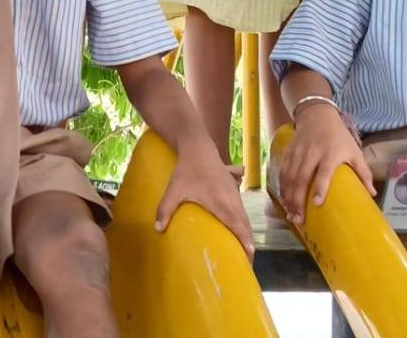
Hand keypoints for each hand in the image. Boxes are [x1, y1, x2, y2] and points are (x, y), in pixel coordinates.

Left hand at [155, 139, 253, 259]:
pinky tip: (239, 225)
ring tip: (244, 248)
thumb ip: (165, 209)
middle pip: (245, 224)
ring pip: (244, 215)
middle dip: (248, 242)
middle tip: (246, 261)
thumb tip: (157, 229)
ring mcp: (234, 191)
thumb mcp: (174, 189)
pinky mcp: (233, 185)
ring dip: (245, 230)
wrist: (198, 145)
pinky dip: (242, 218)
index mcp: (222, 203)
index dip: (246, 243)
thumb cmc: (186, 169)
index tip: (249, 258)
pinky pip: (241, 205)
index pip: (239, 227)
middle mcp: (232, 199)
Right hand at [277, 103, 374, 224]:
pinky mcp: (288, 150)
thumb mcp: (354, 150)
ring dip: (288, 196)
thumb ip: (363, 171)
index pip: (324, 172)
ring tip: (290, 214)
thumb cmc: (338, 136)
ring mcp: (298, 151)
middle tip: (298, 219)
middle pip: (302, 177)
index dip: (320, 187)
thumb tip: (372, 194)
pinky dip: (281, 185)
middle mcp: (312, 153)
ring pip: (290, 176)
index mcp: (330, 153)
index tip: (317, 204)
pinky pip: (283, 170)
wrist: (317, 114)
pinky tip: (283, 199)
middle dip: (298, 199)